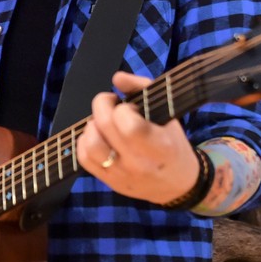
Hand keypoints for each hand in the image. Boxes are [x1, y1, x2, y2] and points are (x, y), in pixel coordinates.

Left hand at [76, 71, 198, 204]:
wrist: (177, 183)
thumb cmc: (172, 143)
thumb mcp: (168, 114)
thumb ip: (143, 88)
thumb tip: (116, 78)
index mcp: (160, 147)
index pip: (130, 125)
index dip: (124, 109)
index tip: (130, 107)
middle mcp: (139, 163)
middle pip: (105, 127)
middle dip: (102, 104)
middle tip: (111, 103)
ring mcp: (121, 175)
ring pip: (90, 144)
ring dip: (92, 125)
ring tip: (103, 122)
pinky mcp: (108, 181)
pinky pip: (83, 159)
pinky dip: (84, 141)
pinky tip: (98, 136)